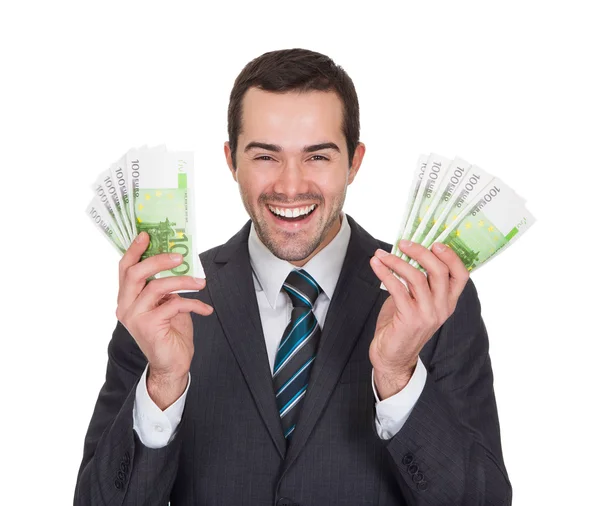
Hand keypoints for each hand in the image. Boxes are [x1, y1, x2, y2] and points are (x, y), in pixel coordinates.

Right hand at [115, 232, 213, 407]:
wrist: (173, 364)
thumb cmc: (170, 332)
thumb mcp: (167, 303)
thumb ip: (164, 285)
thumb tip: (178, 259)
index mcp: (127, 298)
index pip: (124, 268)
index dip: (134, 250)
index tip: (146, 234)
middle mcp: (125, 306)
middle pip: (135, 273)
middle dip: (159, 260)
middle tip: (180, 256)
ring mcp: (134, 317)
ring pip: (156, 287)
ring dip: (183, 281)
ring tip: (202, 282)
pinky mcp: (149, 327)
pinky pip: (173, 304)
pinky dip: (193, 303)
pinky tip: (205, 308)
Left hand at [368, 240, 469, 398]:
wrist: (392, 356)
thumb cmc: (401, 325)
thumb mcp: (416, 301)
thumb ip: (417, 281)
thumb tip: (406, 252)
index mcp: (448, 302)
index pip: (461, 275)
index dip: (451, 256)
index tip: (435, 242)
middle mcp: (442, 307)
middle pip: (439, 271)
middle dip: (420, 252)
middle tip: (403, 243)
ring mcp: (428, 314)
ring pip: (417, 278)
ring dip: (397, 262)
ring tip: (381, 254)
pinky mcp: (410, 319)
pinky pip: (397, 288)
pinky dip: (385, 273)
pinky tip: (376, 265)